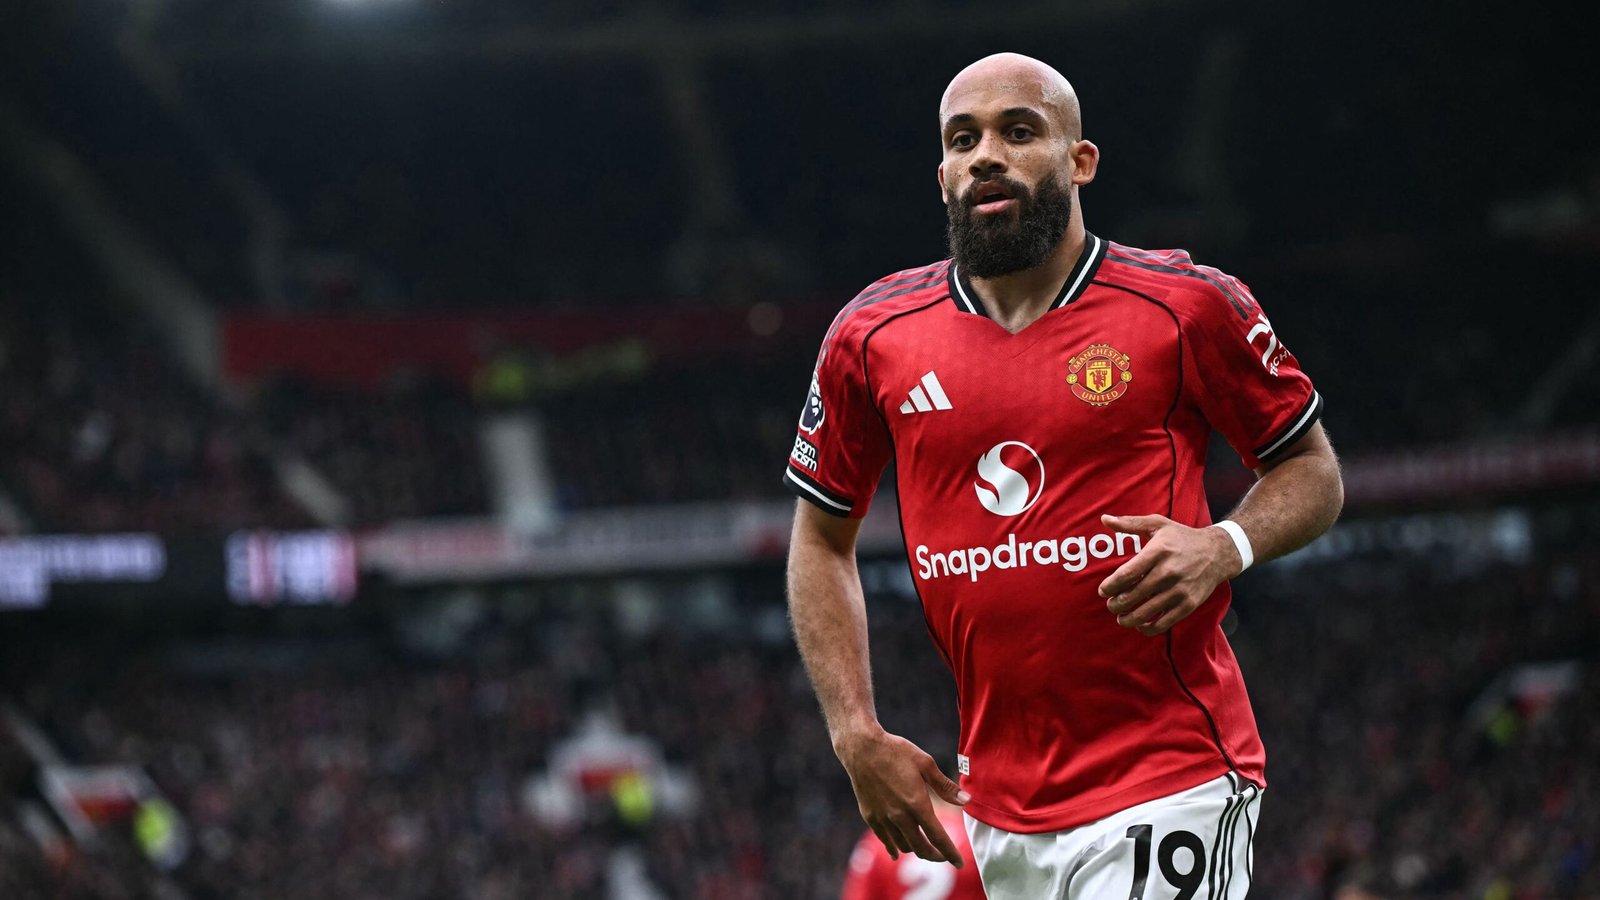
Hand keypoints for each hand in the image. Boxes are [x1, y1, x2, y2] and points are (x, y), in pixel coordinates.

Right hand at [833, 727, 969, 865]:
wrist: (861, 748)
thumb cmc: (896, 752)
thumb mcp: (926, 763)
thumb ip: (945, 786)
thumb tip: (967, 801)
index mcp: (917, 804)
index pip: (938, 838)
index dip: (950, 853)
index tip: (960, 863)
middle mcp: (899, 816)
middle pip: (921, 848)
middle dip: (936, 857)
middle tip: (944, 856)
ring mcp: (883, 818)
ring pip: (904, 846)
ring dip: (917, 850)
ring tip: (924, 845)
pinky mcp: (870, 817)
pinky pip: (885, 841)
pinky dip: (895, 849)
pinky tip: (898, 852)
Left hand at [1097, 514, 1242, 635]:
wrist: (1217, 553)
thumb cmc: (1182, 537)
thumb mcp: (1158, 524)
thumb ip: (1129, 523)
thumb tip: (1104, 519)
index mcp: (1158, 552)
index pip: (1126, 574)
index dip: (1110, 586)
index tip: (1102, 591)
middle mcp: (1168, 572)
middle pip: (1133, 596)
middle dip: (1115, 604)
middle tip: (1111, 605)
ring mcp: (1179, 590)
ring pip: (1145, 612)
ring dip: (1127, 619)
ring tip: (1120, 617)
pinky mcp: (1188, 604)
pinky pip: (1164, 623)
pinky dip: (1148, 628)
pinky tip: (1140, 624)